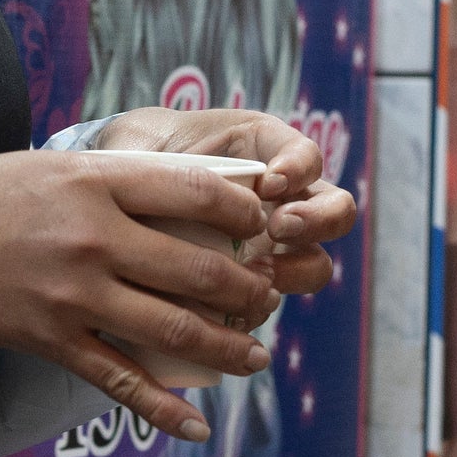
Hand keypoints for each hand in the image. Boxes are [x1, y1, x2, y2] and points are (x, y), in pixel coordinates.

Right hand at [0, 150, 279, 440]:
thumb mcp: (53, 168)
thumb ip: (116, 183)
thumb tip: (186, 196)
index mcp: (96, 182)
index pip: (197, 193)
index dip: (244, 215)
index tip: (263, 228)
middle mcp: (92, 237)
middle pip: (198, 270)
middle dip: (248, 292)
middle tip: (269, 300)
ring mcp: (72, 293)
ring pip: (171, 329)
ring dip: (225, 348)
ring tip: (255, 357)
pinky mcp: (49, 339)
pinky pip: (119, 380)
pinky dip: (162, 408)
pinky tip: (195, 426)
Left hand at [94, 108, 360, 301]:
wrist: (120, 198)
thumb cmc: (141, 156)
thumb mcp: (141, 143)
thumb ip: (146, 157)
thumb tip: (135, 170)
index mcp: (265, 150)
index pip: (305, 155)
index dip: (298, 169)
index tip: (270, 182)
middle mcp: (283, 199)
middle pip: (336, 210)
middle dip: (316, 221)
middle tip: (278, 228)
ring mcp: (273, 246)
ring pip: (315, 264)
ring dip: (295, 272)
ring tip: (256, 277)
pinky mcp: (251, 285)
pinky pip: (270, 302)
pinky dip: (254, 309)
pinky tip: (226, 313)